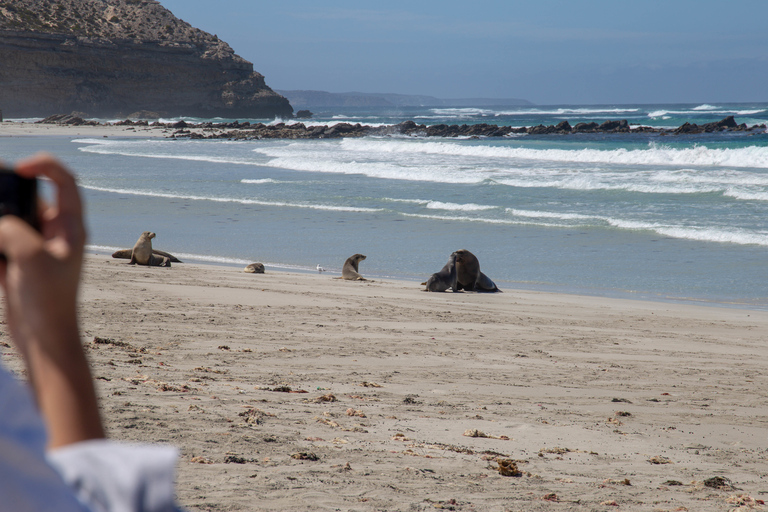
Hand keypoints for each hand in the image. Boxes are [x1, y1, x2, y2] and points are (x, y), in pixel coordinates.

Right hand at [0, 154, 103, 447]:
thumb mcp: (31, 257)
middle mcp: (56, 232)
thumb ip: (13, 229)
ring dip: (0, 222)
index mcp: (71, 226)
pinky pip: (2, 241)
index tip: (20, 167)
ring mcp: (36, 246)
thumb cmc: (49, 299)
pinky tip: (0, 269)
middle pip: (29, 197)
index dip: (45, 165)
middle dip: (6, 196)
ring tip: (3, 251)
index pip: (65, 182)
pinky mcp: (19, 261)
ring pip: (10, 219)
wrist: (45, 338)